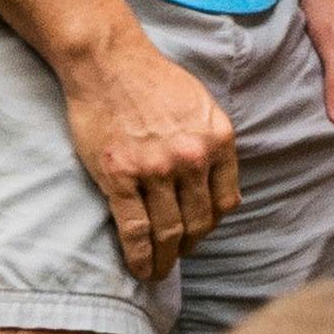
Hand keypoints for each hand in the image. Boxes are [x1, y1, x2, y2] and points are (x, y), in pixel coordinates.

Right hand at [50, 22, 245, 285]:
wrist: (108, 61)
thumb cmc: (153, 79)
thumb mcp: (202, 106)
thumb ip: (214, 144)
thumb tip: (219, 186)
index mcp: (218, 140)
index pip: (225, 202)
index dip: (212, 224)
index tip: (200, 233)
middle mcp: (192, 158)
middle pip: (198, 222)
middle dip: (190, 247)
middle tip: (179, 257)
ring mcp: (156, 170)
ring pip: (168, 232)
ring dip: (166, 259)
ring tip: (159, 272)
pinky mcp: (120, 176)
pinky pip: (135, 229)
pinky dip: (140, 256)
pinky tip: (140, 268)